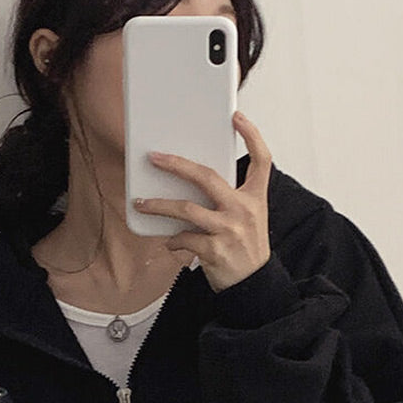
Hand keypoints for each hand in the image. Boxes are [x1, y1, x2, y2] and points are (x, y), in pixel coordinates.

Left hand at [132, 111, 271, 292]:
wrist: (253, 285)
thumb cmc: (245, 248)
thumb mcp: (249, 218)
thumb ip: (228, 198)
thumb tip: (190, 183)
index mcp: (255, 198)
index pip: (261, 160)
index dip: (251, 135)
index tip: (237, 117)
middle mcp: (244, 210)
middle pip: (207, 177)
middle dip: (177, 165)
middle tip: (155, 158)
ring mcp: (229, 230)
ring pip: (186, 209)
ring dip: (158, 205)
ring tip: (141, 203)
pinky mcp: (215, 250)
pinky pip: (184, 238)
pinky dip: (172, 240)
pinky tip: (169, 242)